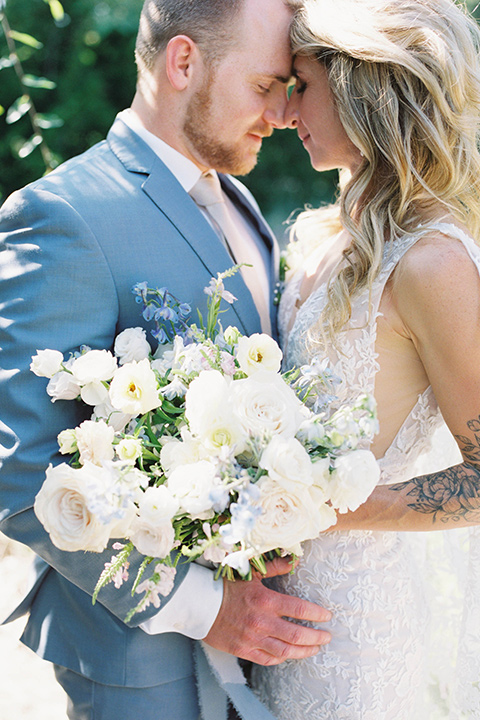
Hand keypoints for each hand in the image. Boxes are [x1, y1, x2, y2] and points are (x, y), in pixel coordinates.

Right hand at [203, 556, 331, 665]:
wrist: (199, 604)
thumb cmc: (226, 586)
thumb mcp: (250, 572)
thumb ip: (274, 567)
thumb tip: (294, 561)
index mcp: (265, 600)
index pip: (298, 608)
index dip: (316, 614)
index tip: (326, 616)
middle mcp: (261, 622)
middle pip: (296, 634)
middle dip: (316, 637)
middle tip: (327, 637)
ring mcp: (252, 639)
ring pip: (285, 651)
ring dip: (304, 651)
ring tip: (315, 649)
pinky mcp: (243, 650)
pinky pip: (268, 659)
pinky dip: (282, 659)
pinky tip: (290, 655)